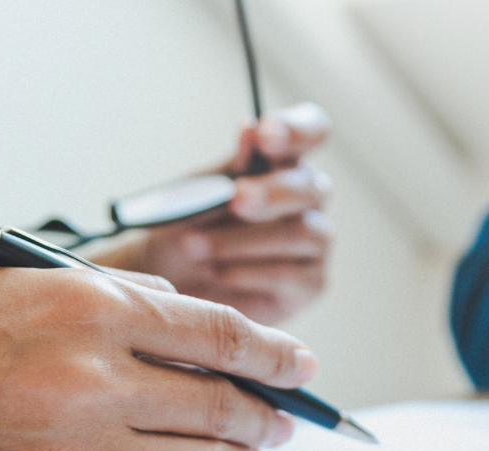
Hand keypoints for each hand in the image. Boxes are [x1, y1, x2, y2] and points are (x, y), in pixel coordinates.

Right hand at [0, 265, 316, 450]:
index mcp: (87, 307)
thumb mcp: (22, 280)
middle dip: (270, 411)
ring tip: (251, 447)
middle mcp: (92, 377)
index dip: (276, 352)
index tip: (302, 363)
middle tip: (285, 414)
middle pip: (225, 404)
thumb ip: (115, 295)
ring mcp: (77, 447)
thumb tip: (189, 316)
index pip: (219, 333)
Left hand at [98, 103, 331, 325]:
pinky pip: (288, 275)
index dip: (298, 129)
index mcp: (285, 161)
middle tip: (236, 199)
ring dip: (240, 240)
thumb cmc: (192, 224)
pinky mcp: (311, 283)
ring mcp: (315, 241)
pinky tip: (212, 271)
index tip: (266, 135)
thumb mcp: (200, 192)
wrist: (172, 279)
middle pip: (309, 187)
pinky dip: (245, 272)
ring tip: (193, 246)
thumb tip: (250, 129)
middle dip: (270, 193)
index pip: (312, 130)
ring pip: (298, 233)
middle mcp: (308, 198)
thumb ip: (231, 167)